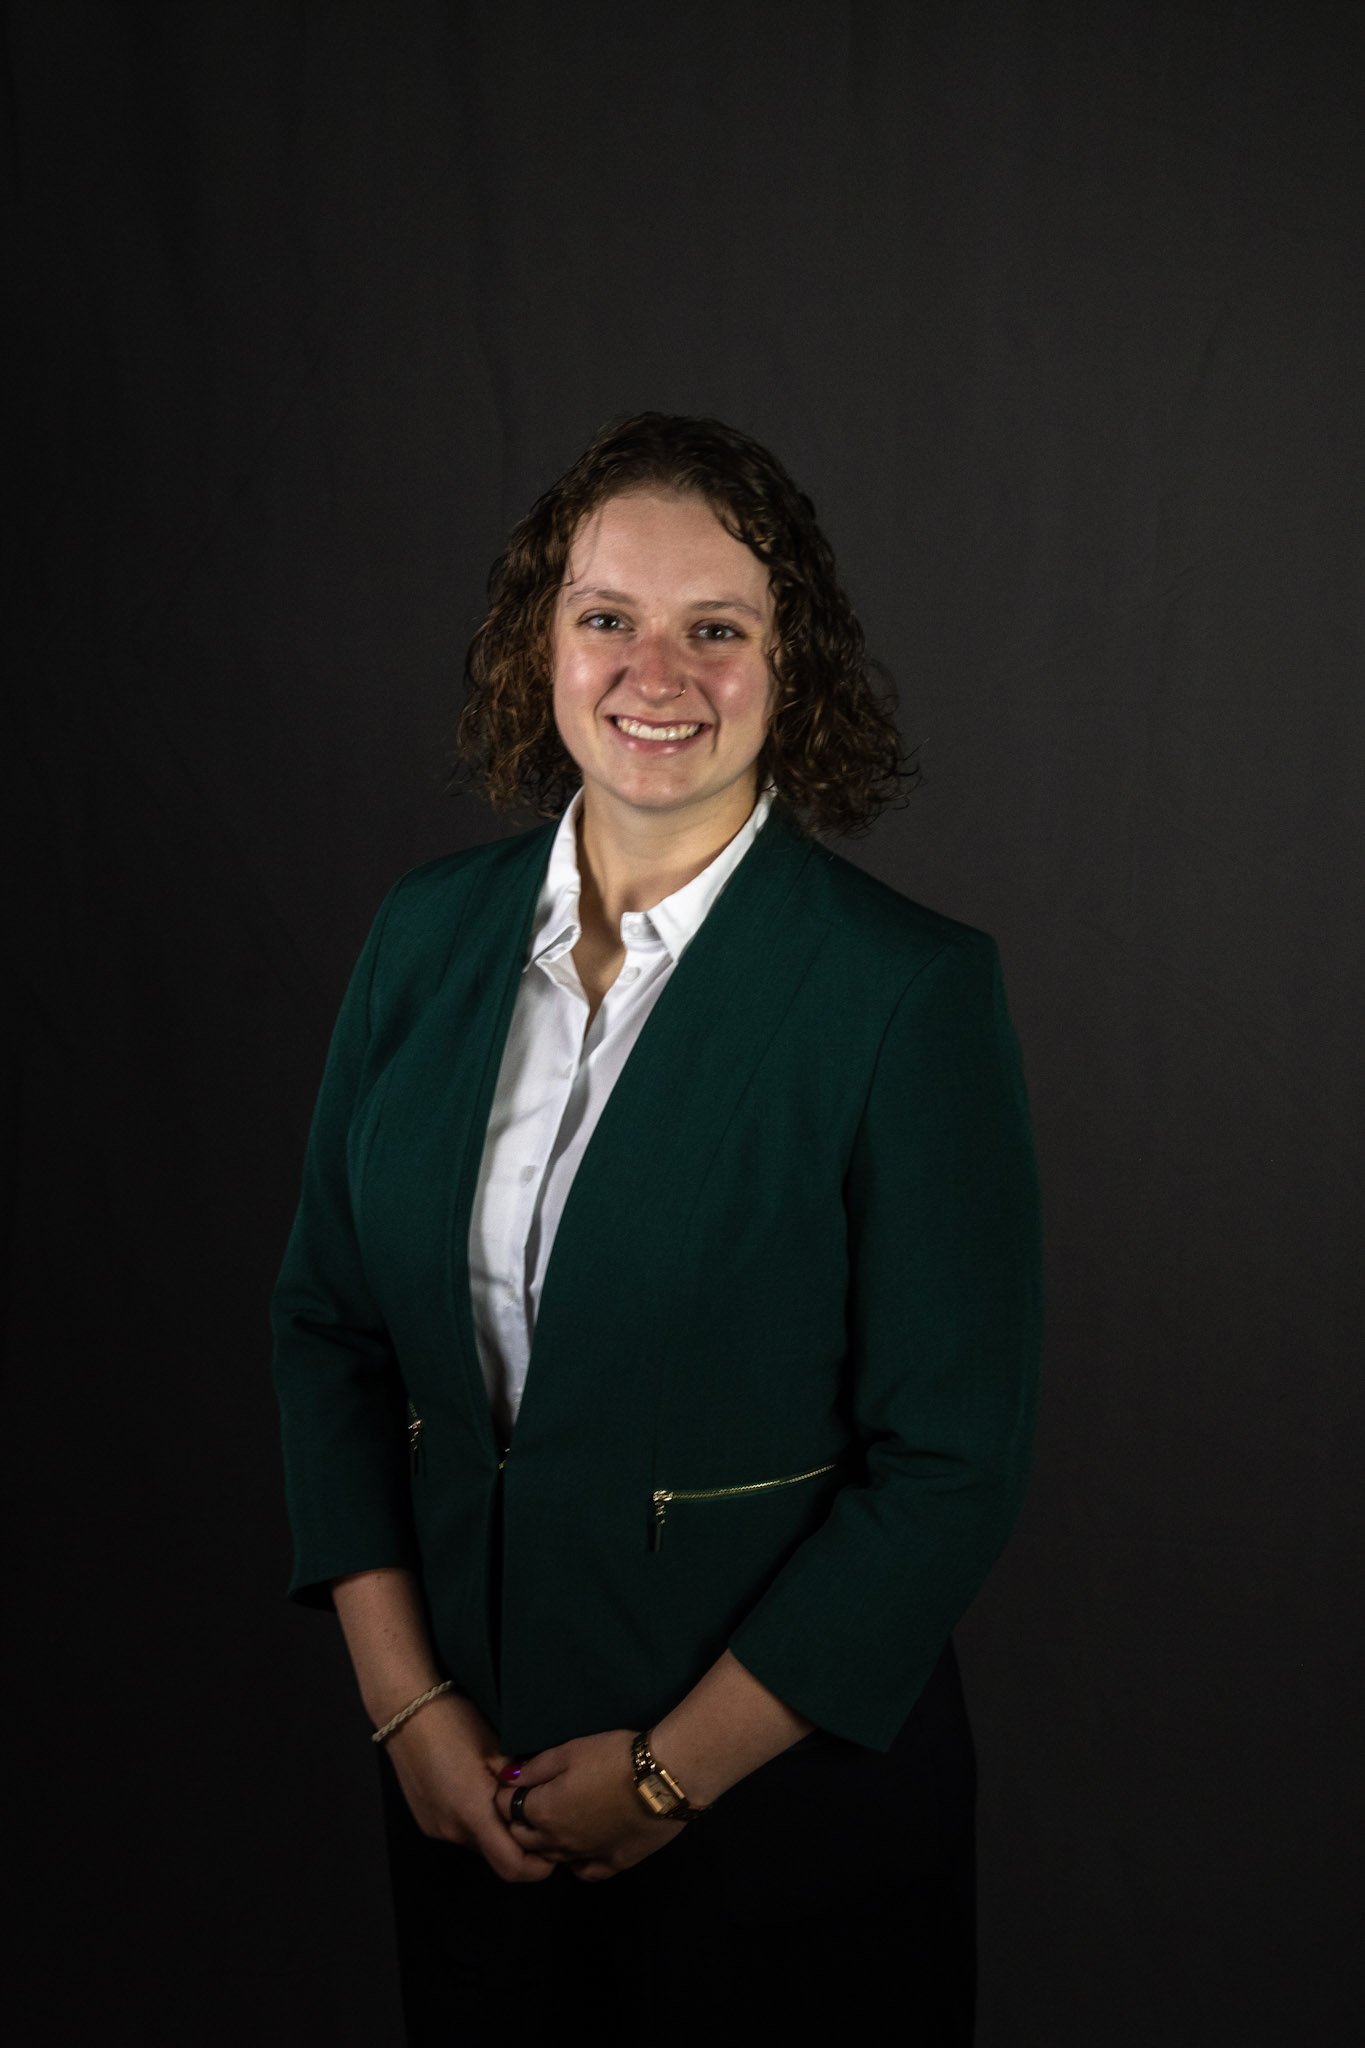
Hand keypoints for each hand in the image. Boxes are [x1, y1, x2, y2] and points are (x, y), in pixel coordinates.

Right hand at [385, 1692, 555, 1884]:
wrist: (405, 1712)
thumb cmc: (455, 1723)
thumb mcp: (496, 1749)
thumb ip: (521, 1784)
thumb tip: (544, 1802)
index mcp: (473, 1815)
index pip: (511, 1868)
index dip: (537, 1867)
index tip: (555, 1847)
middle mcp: (452, 1831)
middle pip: (496, 1857)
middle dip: (520, 1844)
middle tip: (539, 1816)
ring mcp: (435, 1827)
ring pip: (478, 1844)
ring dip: (497, 1831)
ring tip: (511, 1799)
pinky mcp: (426, 1819)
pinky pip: (460, 1832)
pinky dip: (478, 1822)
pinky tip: (483, 1792)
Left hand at [494, 1729, 685, 1881]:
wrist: (662, 1778)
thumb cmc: (612, 1757)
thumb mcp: (569, 1751)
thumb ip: (534, 1768)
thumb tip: (506, 1780)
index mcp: (543, 1812)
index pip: (504, 1809)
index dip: (505, 1794)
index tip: (515, 1782)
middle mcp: (558, 1842)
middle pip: (522, 1839)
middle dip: (519, 1820)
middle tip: (531, 1800)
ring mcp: (586, 1857)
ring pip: (550, 1858)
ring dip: (544, 1842)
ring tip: (556, 1821)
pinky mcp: (613, 1864)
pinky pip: (583, 1871)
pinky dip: (575, 1862)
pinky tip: (581, 1847)